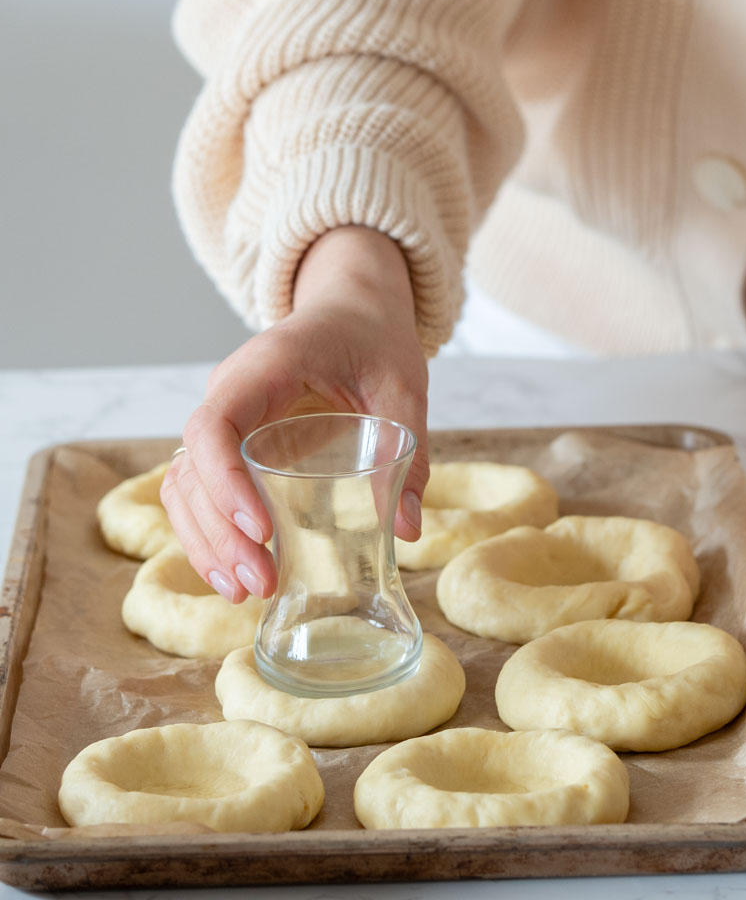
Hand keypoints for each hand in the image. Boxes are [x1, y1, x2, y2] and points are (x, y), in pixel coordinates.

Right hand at [160, 227, 429, 602]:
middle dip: (219, 533)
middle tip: (260, 582)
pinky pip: (198, 491)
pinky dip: (207, 534)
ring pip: (183, 486)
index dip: (225, 480)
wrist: (352, 308)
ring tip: (245, 591)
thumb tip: (408, 529)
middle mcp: (229, 393)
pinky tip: (233, 575)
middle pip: (192, 469)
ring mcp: (223, 419)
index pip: (215, 425)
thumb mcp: (403, 386)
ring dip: (206, 543)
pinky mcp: (230, 444)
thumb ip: (407, 451)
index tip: (260, 530)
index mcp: (264, 369)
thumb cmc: (374, 339)